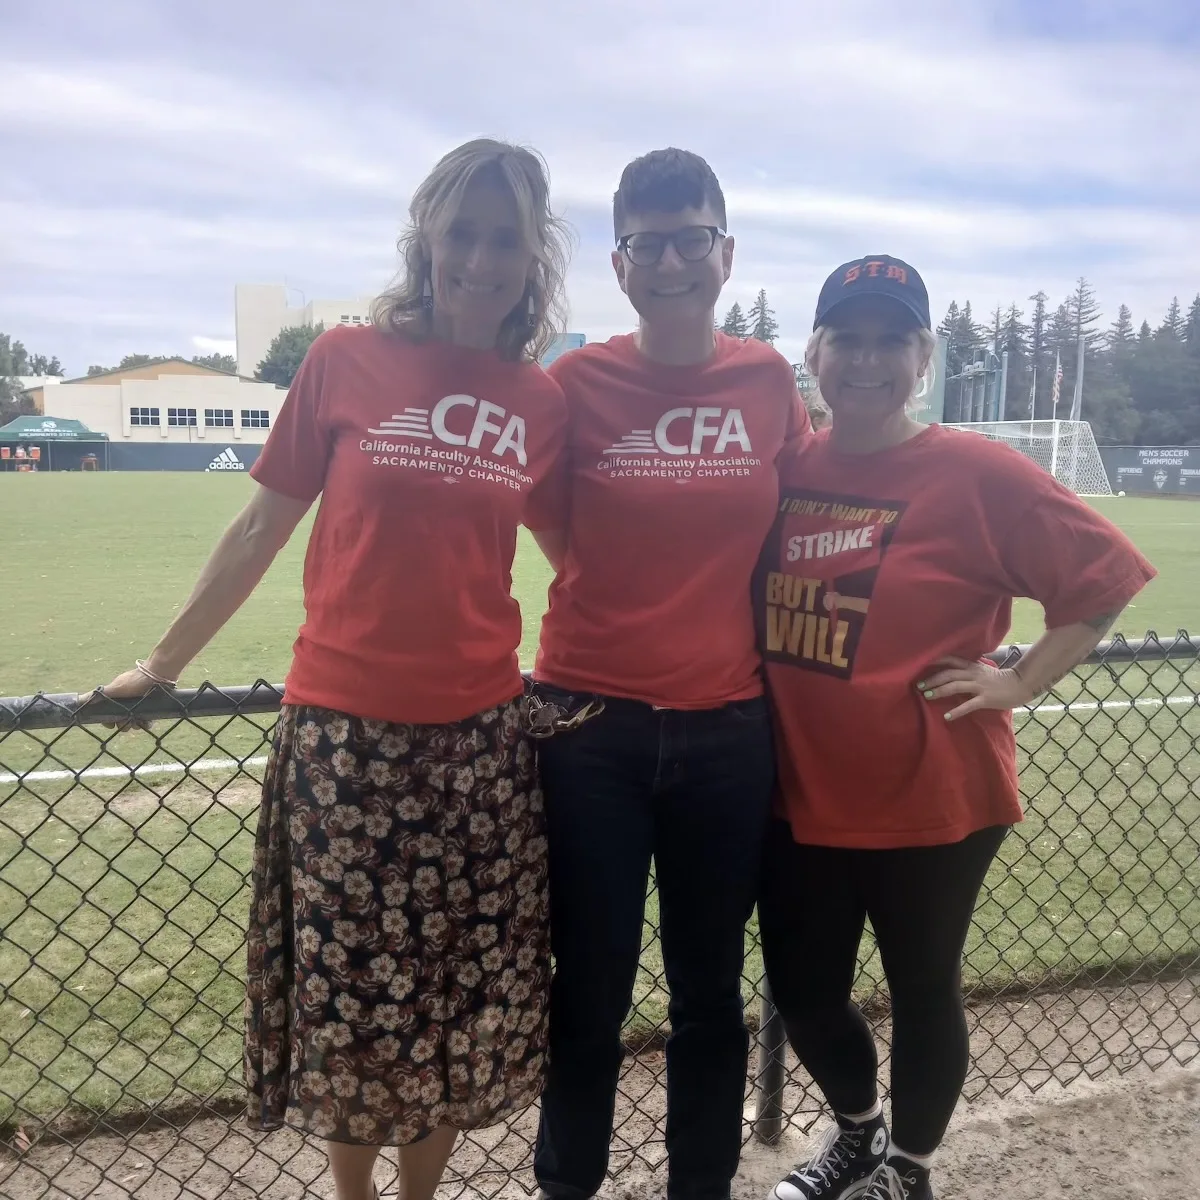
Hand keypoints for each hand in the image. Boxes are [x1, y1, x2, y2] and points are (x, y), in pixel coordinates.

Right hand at [80, 668, 166, 730]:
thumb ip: (100, 695)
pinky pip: (147, 722)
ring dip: (134, 725)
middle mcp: (127, 704)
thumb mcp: (116, 688)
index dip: (108, 721)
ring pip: (134, 724)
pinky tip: (146, 722)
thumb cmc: (135, 680)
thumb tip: (80, 700)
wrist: (158, 674)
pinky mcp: (152, 710)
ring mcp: (140, 707)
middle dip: (122, 725)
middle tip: (126, 722)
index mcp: (117, 700)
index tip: (110, 724)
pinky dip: (146, 724)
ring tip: (137, 721)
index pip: (108, 715)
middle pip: (121, 722)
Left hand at [916, 656, 1033, 721]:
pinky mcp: (986, 699)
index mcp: (972, 666)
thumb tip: (950, 673)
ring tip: (927, 696)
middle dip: (932, 679)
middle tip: (918, 685)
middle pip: (949, 674)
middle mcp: (974, 674)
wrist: (1021, 685)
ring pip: (955, 686)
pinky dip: (956, 711)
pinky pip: (968, 705)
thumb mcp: (982, 671)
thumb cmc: (1000, 680)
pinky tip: (947, 716)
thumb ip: (968, 670)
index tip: (920, 664)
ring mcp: (980, 686)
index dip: (935, 661)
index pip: (950, 660)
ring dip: (939, 691)